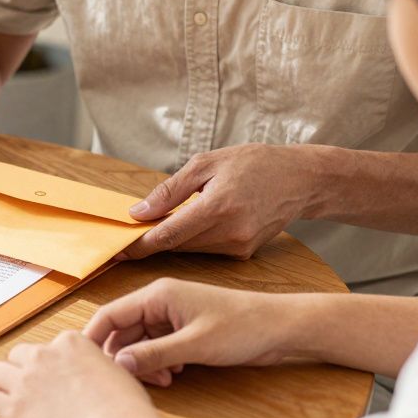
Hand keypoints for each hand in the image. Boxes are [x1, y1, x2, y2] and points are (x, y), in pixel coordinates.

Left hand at [0, 331, 174, 417]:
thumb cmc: (124, 407)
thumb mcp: (116, 371)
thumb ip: (96, 366)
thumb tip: (95, 373)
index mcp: (69, 343)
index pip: (47, 346)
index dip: (49, 363)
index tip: (54, 377)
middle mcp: (43, 356)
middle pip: (17, 355)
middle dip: (21, 370)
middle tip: (30, 389)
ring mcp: (25, 382)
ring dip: (1, 384)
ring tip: (9, 399)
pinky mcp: (13, 410)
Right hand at [84, 278, 292, 384]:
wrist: (281, 327)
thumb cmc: (243, 327)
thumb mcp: (194, 345)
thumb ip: (153, 355)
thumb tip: (117, 366)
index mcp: (157, 295)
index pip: (109, 314)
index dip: (94, 339)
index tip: (84, 366)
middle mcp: (159, 302)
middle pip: (122, 331)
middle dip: (124, 357)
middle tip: (137, 382)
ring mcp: (171, 316)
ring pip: (139, 341)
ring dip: (144, 363)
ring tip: (164, 379)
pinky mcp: (183, 329)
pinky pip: (156, 346)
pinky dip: (159, 362)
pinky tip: (174, 373)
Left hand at [121, 144, 320, 259]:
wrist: (300, 179)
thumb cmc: (254, 163)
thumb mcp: (207, 163)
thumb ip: (171, 190)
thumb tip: (139, 211)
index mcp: (218, 207)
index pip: (168, 235)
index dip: (138, 244)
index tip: (116, 250)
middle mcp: (230, 232)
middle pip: (175, 245)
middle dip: (150, 240)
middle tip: (126, 234)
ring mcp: (239, 247)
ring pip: (189, 250)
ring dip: (171, 239)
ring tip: (157, 223)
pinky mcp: (244, 254)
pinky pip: (206, 250)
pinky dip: (192, 240)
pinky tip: (191, 224)